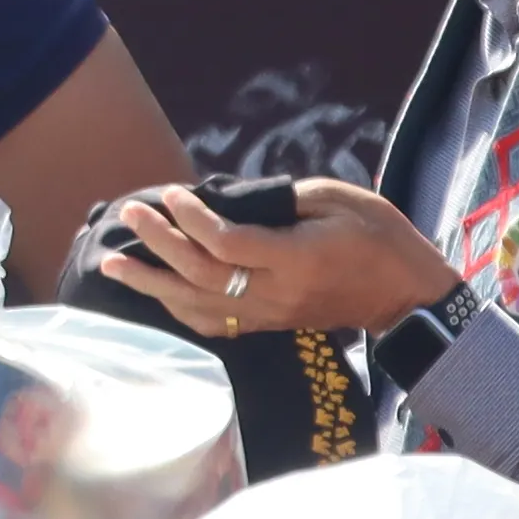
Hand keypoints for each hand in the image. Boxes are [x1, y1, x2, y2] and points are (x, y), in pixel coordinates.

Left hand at [102, 179, 460, 337]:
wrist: (405, 294)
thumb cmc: (379, 236)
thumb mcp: (339, 200)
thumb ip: (282, 200)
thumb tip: (229, 199)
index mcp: (295, 259)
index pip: (227, 244)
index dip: (193, 220)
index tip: (171, 194)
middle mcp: (275, 294)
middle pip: (201, 274)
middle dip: (159, 244)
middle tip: (128, 215)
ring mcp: (268, 314)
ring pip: (196, 304)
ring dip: (151, 282)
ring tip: (113, 262)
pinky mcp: (266, 324)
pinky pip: (210, 321)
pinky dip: (175, 305)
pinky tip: (152, 290)